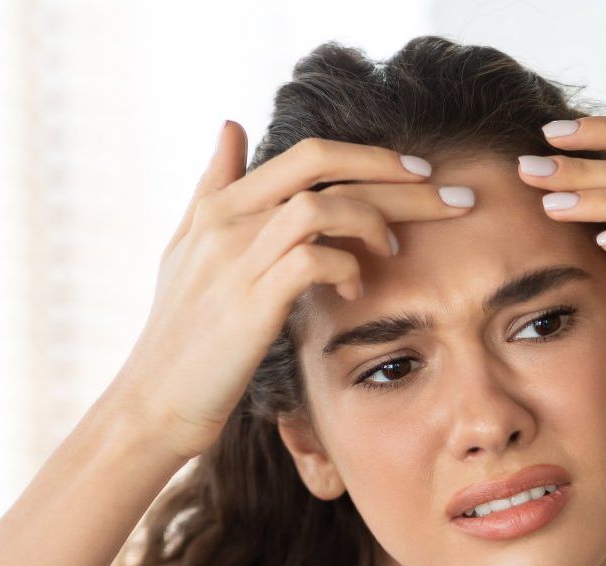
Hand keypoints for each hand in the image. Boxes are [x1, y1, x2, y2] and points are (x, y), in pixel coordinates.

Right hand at [110, 122, 473, 461]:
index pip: (307, 154)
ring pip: (320, 206)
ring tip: (394, 249)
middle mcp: (227, 221)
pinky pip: (312, 259)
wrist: (156, 400)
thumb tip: (231, 124)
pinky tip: (358, 290)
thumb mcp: (188, 248)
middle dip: (395, 174)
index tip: (418, 172)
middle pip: (323, 167)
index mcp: (221, 205)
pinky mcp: (250, 302)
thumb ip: (213, 186)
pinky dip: (346, 267)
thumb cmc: (182, 333)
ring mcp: (236, 260)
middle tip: (450, 194)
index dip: (369, 155)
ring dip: (371, 221)